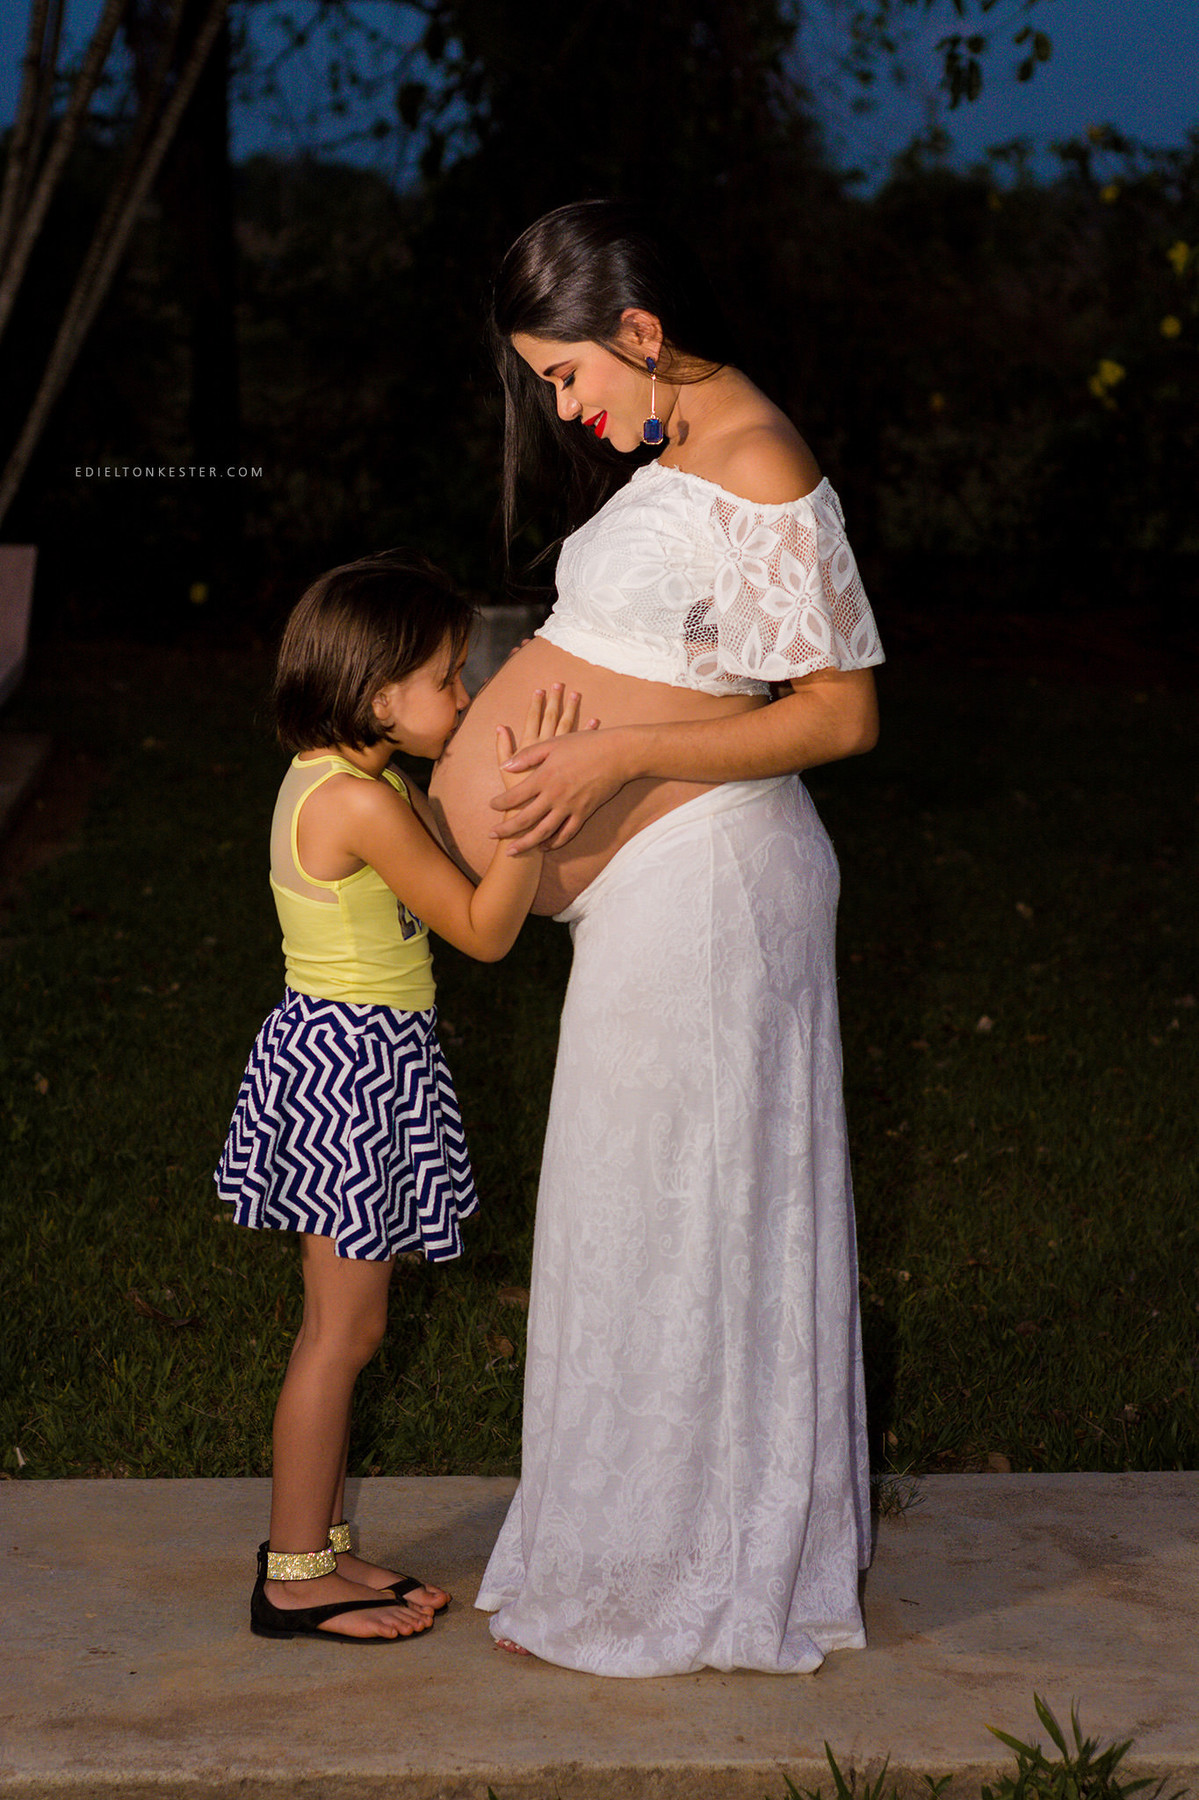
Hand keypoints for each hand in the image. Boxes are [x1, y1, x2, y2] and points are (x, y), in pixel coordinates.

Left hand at [490, 725, 629, 851]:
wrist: (618, 754)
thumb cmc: (586, 744)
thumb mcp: (554, 743)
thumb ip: (527, 756)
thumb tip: (505, 766)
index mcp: (544, 776)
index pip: (515, 795)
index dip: (501, 803)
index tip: (491, 806)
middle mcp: (555, 795)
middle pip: (525, 819)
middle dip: (506, 830)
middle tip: (492, 836)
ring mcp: (570, 807)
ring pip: (544, 832)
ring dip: (526, 843)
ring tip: (513, 851)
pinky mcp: (584, 814)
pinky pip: (567, 833)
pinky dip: (555, 843)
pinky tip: (545, 847)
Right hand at [494, 682, 598, 796]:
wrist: (538, 820)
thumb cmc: (521, 800)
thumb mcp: (507, 774)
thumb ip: (504, 749)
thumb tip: (500, 727)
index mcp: (532, 750)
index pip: (534, 721)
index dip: (536, 705)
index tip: (539, 690)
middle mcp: (550, 751)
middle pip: (553, 720)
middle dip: (556, 701)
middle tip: (559, 684)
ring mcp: (565, 758)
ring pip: (571, 728)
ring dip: (573, 711)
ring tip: (576, 695)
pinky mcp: (576, 766)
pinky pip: (585, 745)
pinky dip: (589, 731)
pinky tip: (594, 720)